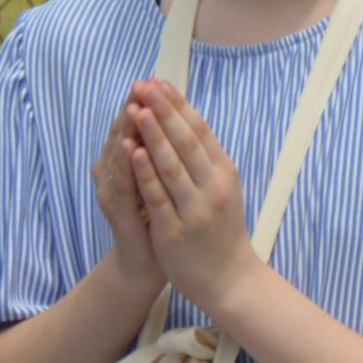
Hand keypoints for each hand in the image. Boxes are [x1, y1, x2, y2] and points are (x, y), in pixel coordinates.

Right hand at [91, 98, 162, 293]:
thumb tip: (179, 117)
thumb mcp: (164, 178)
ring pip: (116, 153)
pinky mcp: (115, 210)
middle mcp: (111, 170)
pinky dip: (125, 166)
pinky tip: (131, 148)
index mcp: (124, 159)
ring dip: (126, 130)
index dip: (146, 102)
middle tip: (143, 85)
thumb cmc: (158, 217)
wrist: (146, 261)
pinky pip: (120, 184)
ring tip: (136, 107)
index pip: (132, 123)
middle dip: (134, 107)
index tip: (158, 79)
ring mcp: (110, 189)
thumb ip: (164, 150)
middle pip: (121, 131)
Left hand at [123, 82, 258, 315]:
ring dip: (153, 135)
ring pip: (171, 166)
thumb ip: (207, 159)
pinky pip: (157, 197)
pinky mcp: (175, 232)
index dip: (178, 105)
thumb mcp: (224, 189)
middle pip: (186, 142)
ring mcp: (195, 210)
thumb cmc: (221, 230)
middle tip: (143, 86)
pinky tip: (132, 152)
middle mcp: (213, 188)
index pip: (200, 130)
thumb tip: (187, 119)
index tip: (159, 82)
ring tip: (137, 110)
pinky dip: (145, 173)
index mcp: (224, 173)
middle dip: (163, 111)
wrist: (229, 279)